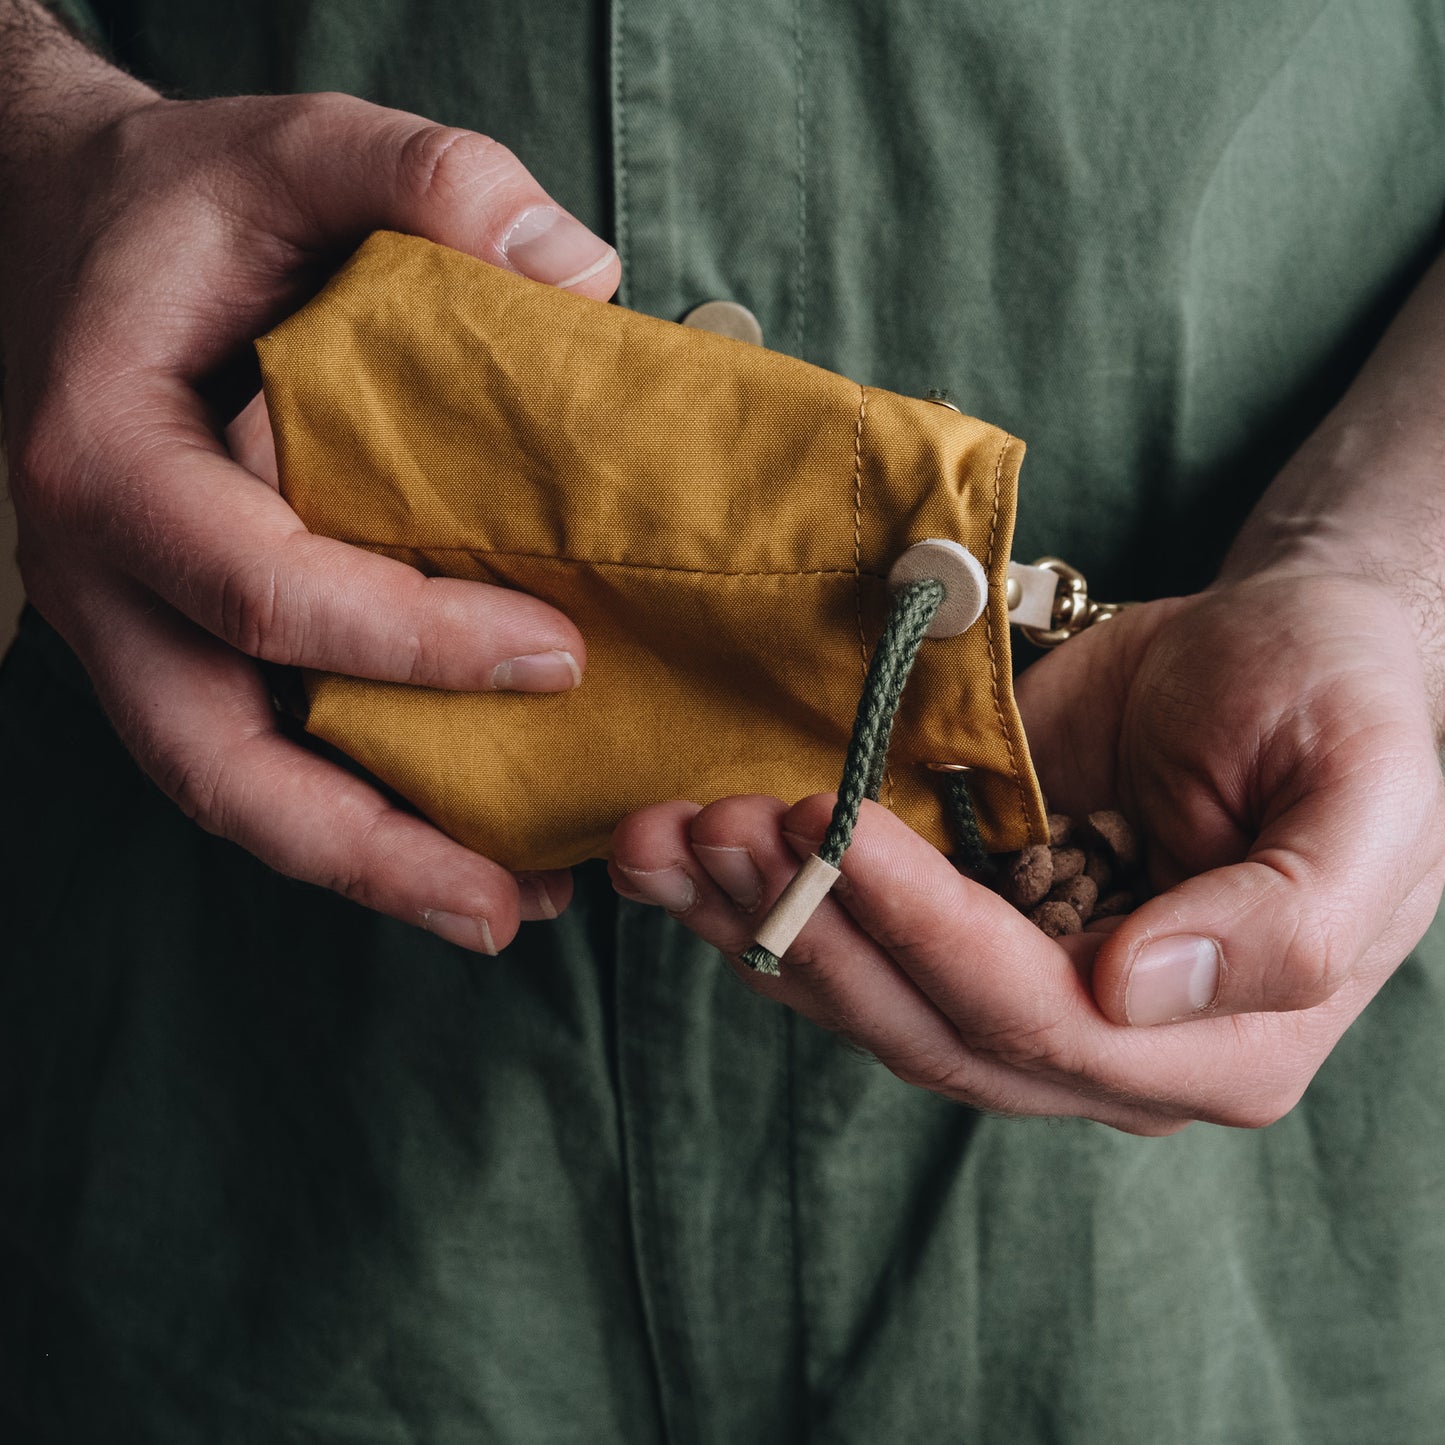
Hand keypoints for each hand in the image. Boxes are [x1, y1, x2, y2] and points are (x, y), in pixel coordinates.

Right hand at [2, 84, 619, 952]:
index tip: (558, 657)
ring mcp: (128, 630)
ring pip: (226, 790)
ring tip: (504, 911)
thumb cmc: (190, 207)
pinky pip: (247, 760)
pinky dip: (346, 819)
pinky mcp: (171, 646)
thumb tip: (581, 274)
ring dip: (361, 868)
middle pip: (215, 760)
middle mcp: (103, 578)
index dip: (408, 644)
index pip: (261, 590)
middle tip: (513, 904)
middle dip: (366, 845)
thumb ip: (425, 176)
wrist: (73, 235)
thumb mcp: (294, 148)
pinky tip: (456, 840)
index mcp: (114, 463)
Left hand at [608, 571, 1444, 1131]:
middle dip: (810, 927)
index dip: (922, 929)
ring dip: (759, 922)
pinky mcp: (970, 931)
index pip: (1037, 1014)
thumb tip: (1133, 990)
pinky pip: (854, 944)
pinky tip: (687, 860)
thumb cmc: (1339, 707)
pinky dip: (764, 905)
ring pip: (867, 999)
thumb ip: (1286, 922)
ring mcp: (1026, 992)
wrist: (1291, 649)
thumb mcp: (1365, 796)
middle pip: (926, 1024)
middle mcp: (1107, 1045)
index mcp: (1214, 1042)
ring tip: (670, 840)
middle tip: (717, 828)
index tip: (833, 828)